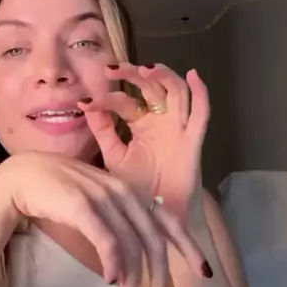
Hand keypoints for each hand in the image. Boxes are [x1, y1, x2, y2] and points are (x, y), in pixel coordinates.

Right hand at [0, 151, 210, 286]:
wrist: (21, 177)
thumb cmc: (57, 192)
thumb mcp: (95, 204)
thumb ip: (116, 222)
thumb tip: (134, 257)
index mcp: (128, 191)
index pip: (168, 220)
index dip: (188, 247)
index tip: (204, 272)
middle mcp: (121, 192)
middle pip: (154, 238)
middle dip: (160, 273)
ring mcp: (103, 198)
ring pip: (132, 245)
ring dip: (133, 276)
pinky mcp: (83, 207)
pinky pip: (108, 241)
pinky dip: (114, 264)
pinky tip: (109, 279)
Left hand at [76, 64, 209, 221]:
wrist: (154, 216)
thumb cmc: (135, 186)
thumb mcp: (114, 155)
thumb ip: (103, 131)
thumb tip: (86, 103)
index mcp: (140, 122)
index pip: (125, 101)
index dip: (107, 98)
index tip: (87, 100)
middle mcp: (160, 119)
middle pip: (150, 87)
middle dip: (133, 74)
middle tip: (113, 70)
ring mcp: (177, 127)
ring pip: (175, 91)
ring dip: (162, 76)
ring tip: (144, 69)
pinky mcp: (192, 140)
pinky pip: (201, 114)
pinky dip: (201, 93)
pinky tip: (193, 75)